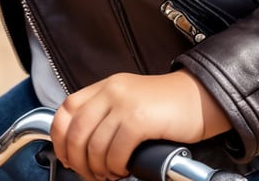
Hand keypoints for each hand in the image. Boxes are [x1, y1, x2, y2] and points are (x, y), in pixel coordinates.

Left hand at [50, 70, 228, 180]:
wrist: (199, 98)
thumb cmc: (166, 107)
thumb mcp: (129, 101)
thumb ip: (106, 114)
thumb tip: (79, 147)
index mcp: (106, 86)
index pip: (66, 109)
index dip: (60, 138)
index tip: (66, 157)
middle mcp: (112, 91)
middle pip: (75, 132)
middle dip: (78, 161)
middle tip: (90, 174)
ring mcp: (125, 103)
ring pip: (94, 146)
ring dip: (99, 169)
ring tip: (111, 173)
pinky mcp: (139, 119)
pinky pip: (115, 152)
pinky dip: (116, 167)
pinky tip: (125, 168)